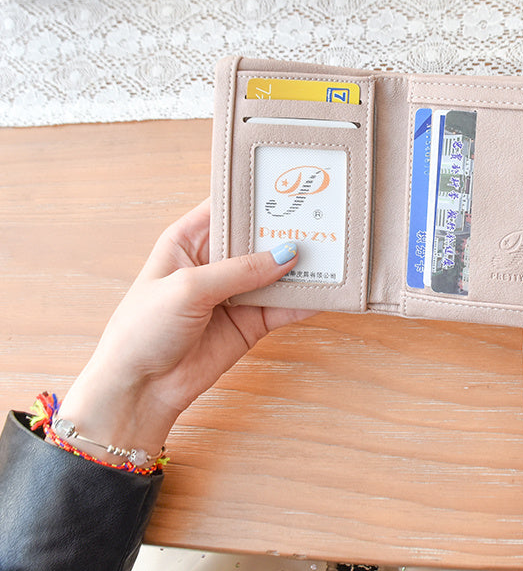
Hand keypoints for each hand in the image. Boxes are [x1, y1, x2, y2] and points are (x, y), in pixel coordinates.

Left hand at [54, 199, 311, 461]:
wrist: (140, 388)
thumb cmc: (144, 329)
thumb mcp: (189, 288)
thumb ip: (240, 270)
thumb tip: (286, 254)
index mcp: (189, 240)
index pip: (228, 207)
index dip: (255, 195)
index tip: (289, 183)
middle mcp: (216, 262)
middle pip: (259, 238)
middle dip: (287, 230)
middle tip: (322, 217)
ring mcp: (235, 293)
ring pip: (276, 272)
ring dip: (302, 265)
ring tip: (334, 251)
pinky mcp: (250, 322)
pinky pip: (284, 306)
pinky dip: (304, 300)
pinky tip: (327, 291)